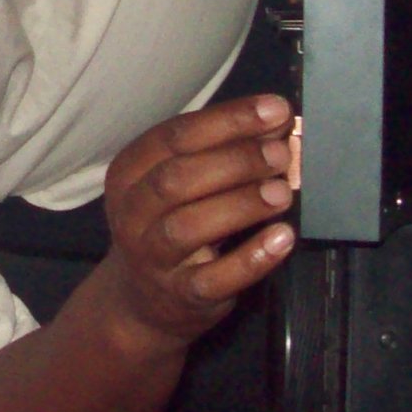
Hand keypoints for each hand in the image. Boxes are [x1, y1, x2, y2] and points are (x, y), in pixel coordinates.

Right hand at [101, 93, 297, 349]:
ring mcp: (151, 258)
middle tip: (281, 155)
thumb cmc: (170, 223)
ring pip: (188, 227)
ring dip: (240, 205)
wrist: (142, 301)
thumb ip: (222, 150)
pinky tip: (282, 238)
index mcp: (129, 172)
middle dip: (235, 161)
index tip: (275, 110)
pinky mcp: (180, 296)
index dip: (228, 120)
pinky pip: (213, 279)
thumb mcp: (182, 183)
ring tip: (282, 193)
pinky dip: (250, 258)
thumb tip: (276, 122)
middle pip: (177, 179)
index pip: (174, 136)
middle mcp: (131, 213)